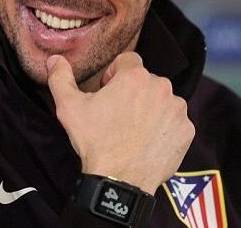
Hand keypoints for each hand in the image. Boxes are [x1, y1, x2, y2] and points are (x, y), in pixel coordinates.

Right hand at [47, 52, 193, 194]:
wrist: (120, 181)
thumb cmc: (95, 140)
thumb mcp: (69, 107)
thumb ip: (60, 78)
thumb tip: (54, 59)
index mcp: (135, 77)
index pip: (127, 60)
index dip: (114, 74)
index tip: (106, 92)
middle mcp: (162, 88)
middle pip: (146, 81)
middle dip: (132, 92)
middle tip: (117, 114)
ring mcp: (177, 110)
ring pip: (162, 100)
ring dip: (150, 108)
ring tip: (133, 129)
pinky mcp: (186, 131)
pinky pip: (174, 122)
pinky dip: (163, 128)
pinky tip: (147, 141)